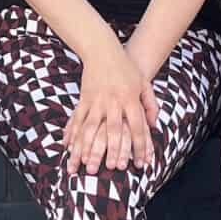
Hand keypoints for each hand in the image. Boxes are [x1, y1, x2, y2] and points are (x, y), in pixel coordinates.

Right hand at [64, 41, 157, 173]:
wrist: (103, 50)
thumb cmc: (126, 68)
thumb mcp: (144, 83)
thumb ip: (151, 105)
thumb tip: (153, 125)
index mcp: (130, 99)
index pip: (137, 127)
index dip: (140, 146)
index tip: (141, 163)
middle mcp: (113, 102)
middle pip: (113, 130)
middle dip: (113, 151)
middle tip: (111, 169)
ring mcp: (96, 101)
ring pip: (90, 128)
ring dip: (86, 148)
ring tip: (83, 165)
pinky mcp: (83, 99)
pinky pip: (77, 120)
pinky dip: (71, 134)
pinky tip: (67, 147)